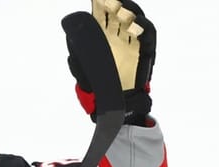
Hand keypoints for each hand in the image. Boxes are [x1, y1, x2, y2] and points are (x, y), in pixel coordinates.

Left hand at [68, 0, 155, 124]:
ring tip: (122, 7)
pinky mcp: (144, 53)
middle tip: (108, 0)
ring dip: (130, 12)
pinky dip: (143, 29)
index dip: (100, 6)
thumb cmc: (98, 86)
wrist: (114, 104)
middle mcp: (119, 37)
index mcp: (104, 38)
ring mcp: (133, 43)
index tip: (95, 0)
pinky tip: (136, 24)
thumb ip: (78, 55)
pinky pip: (147, 38)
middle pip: (119, 14)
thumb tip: (71, 36)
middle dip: (115, 4)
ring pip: (134, 21)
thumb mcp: (83, 71)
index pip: (103, 16)